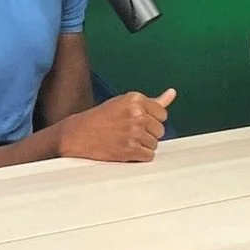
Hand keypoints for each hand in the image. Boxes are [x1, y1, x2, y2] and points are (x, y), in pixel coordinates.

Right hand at [56, 88, 174, 162]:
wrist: (77, 135)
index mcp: (135, 99)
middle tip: (128, 132)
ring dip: (142, 146)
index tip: (136, 122)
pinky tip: (126, 150)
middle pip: (160, 130)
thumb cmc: (100, 119)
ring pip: (155, 144)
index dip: (150, 120)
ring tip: (125, 140)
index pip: (162, 114)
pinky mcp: (130, 148)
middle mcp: (136, 113)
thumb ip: (151, 101)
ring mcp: (134, 131)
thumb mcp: (124, 103)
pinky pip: (148, 155)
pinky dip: (139, 156)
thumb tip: (172, 93)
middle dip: (147, 133)